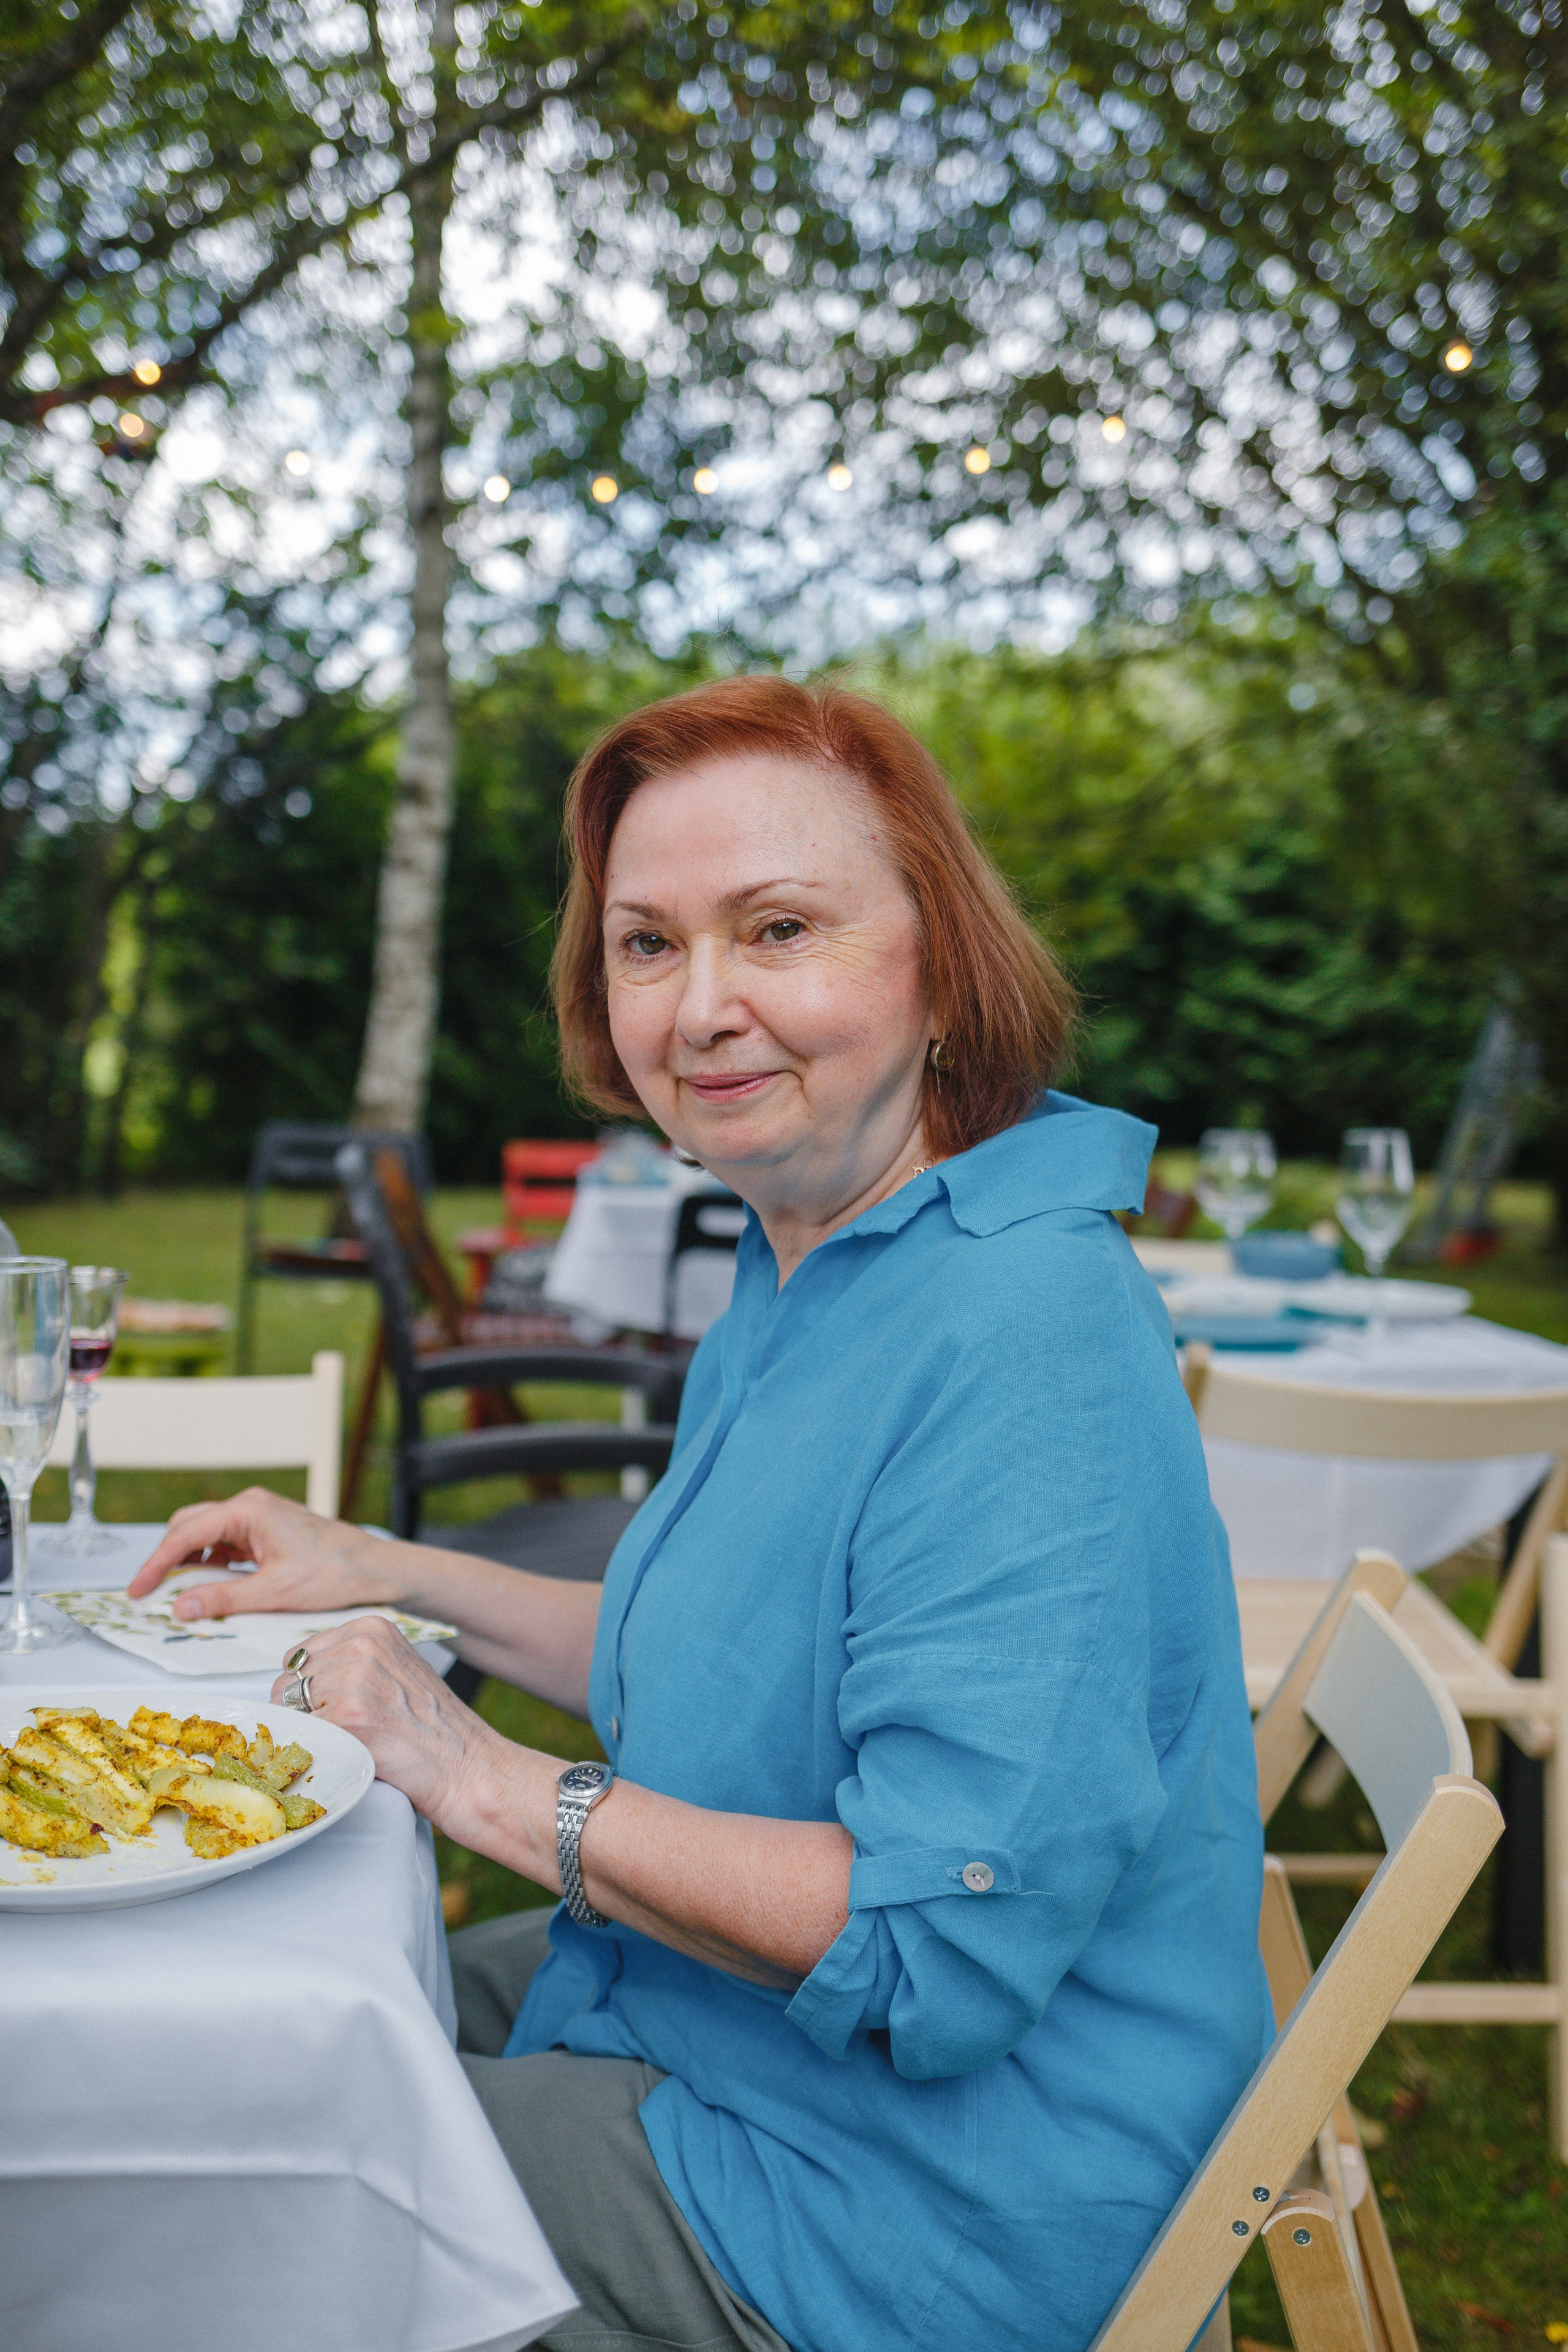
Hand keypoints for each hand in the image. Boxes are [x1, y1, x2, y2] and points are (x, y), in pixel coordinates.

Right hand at [127, 1488, 402, 1620]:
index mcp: (248, 1511)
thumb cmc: (333, 1572)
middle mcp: (250, 1506)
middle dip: (168, 1558)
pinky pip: (226, 1544)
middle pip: (190, 1526)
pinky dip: (211, 1564)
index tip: (137, 1589)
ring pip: (206, 1534)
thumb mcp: (274, 1592)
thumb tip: (181, 1607)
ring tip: (177, 1593)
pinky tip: (210, 1586)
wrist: (373, 1568)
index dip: (157, 1563)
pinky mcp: (266, 1532)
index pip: (186, 1533)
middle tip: (149, 1592)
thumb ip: (223, 1598)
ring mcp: (259, 1517)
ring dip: (189, 1561)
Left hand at [272, 1617, 558, 1843]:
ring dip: (314, 1736)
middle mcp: (361, 1644)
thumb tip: (298, 1680)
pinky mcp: (348, 1716)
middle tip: (351, 1736)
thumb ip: (353, 1665)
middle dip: (307, 1714)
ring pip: (289, 1712)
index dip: (310, 1693)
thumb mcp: (397, 1674)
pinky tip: (357, 1757)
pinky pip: (303, 1737)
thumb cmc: (438, 1733)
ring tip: (360, 1745)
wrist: (474, 1771)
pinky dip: (321, 1753)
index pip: (300, 1657)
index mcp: (372, 1628)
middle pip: (287, 1684)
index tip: (338, 1713)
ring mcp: (354, 1678)